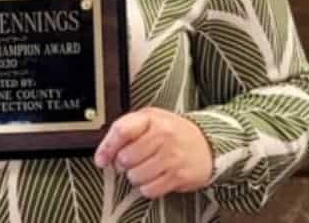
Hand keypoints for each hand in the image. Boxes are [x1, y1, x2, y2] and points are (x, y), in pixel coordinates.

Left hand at [92, 107, 212, 199]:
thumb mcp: (150, 121)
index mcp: (152, 118)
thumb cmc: (173, 133)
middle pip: (125, 158)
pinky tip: (155, 177)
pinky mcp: (178, 176)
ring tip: (146, 168)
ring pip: (135, 176)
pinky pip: (149, 190)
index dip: (107, 148)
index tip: (101, 159)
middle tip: (134, 161)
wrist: (207, 144)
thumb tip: (102, 155)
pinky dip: (148, 188)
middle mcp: (163, 135)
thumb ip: (125, 131)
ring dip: (136, 177)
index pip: (121, 131)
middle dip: (124, 164)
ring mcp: (172, 156)